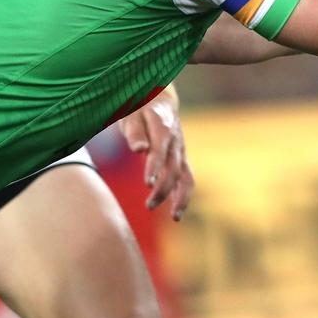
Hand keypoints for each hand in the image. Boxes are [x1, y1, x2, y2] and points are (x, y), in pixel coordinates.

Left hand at [118, 86, 194, 220]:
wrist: (159, 99)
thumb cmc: (139, 107)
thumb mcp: (131, 114)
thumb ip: (134, 132)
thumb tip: (139, 150)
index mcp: (162, 127)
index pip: (160, 150)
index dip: (155, 166)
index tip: (147, 183)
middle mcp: (175, 141)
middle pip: (174, 168)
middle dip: (164, 188)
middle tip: (149, 205)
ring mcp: (180, 151)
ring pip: (186, 176)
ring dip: (181, 197)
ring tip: (174, 217)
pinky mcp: (180, 159)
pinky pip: (186, 179)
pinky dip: (183, 196)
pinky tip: (176, 213)